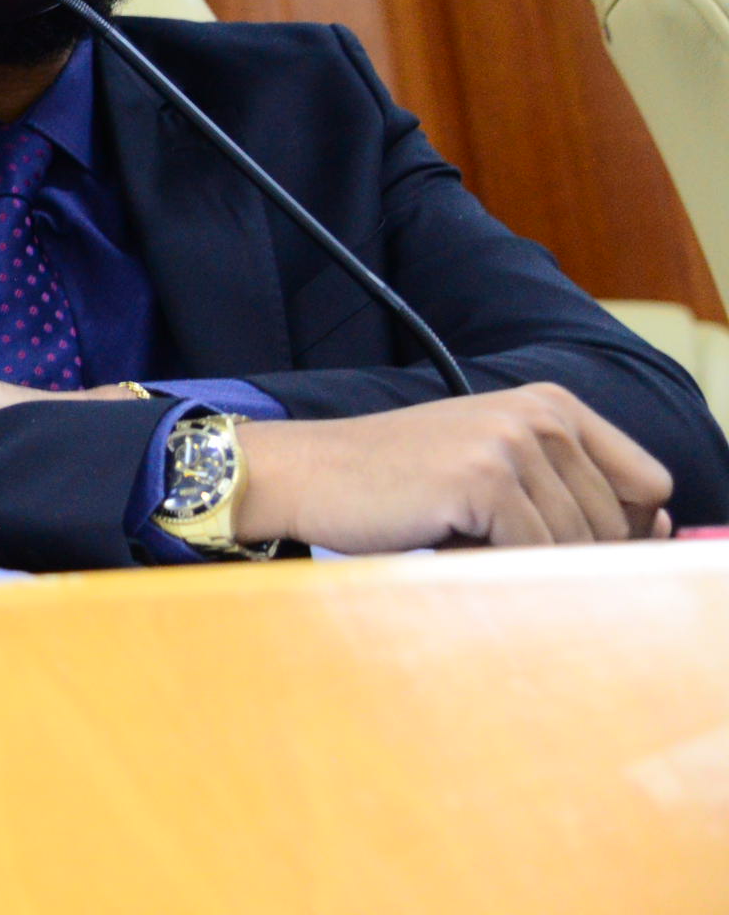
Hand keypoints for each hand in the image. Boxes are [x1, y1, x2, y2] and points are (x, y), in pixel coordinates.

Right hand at [236, 384, 677, 552]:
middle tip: (489, 543)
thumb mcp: (494, 466)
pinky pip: (534, 557)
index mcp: (551, 403)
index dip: (626, 529)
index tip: (571, 545)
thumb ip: (575, 490)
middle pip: (616, 525)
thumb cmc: (398, 481)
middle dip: (562, 555)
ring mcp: (513, 444)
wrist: (308, 474)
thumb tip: (666, 529)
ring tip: (465, 542)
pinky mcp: (484, 480)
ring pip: (575, 546)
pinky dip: (497, 570)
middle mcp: (541, 415)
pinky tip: (450, 548)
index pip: (650, 483)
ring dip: (523, 564)